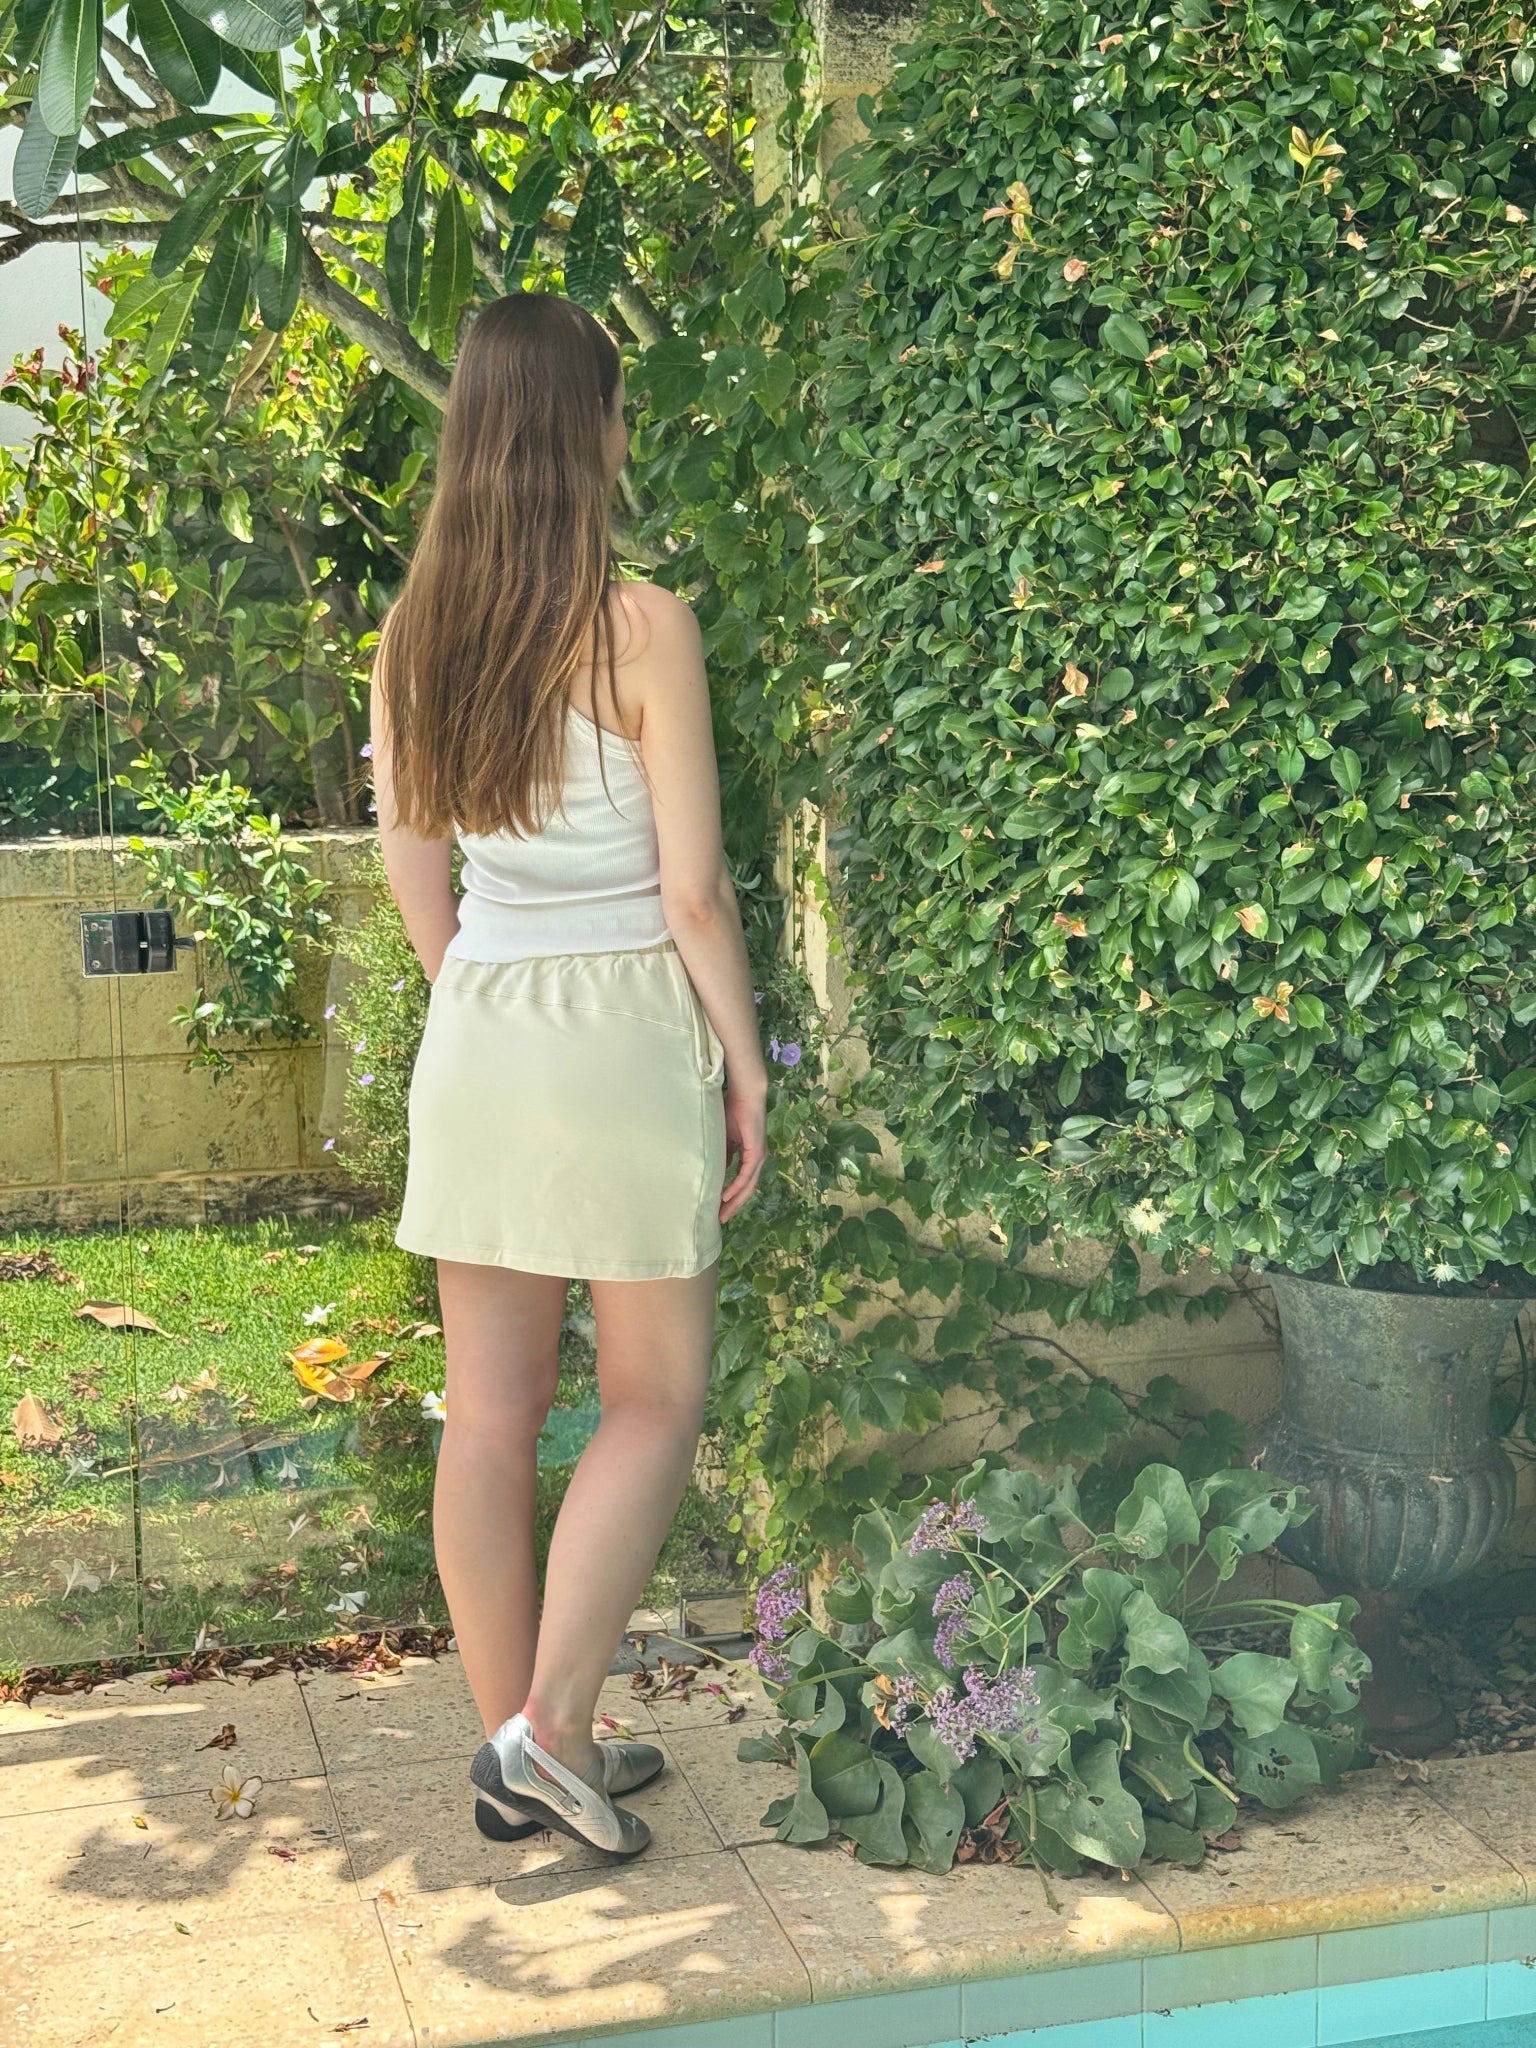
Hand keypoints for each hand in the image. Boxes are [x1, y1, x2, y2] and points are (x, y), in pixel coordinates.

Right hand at [719, 1079, 766, 1222]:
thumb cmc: (733, 1109)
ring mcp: (758, 1156)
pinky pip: (745, 1174)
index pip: (741, 1182)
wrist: (745, 1093)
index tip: (717, 1208)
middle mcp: (756, 1159)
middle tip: (719, 1220)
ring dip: (734, 1202)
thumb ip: (721, 1152)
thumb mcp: (723, 1136)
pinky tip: (726, 1197)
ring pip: (747, 1186)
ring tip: (722, 1214)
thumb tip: (714, 1168)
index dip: (730, 1196)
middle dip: (732, 1206)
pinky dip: (736, 1187)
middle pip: (745, 1189)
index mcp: (749, 1155)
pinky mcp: (756, 1152)